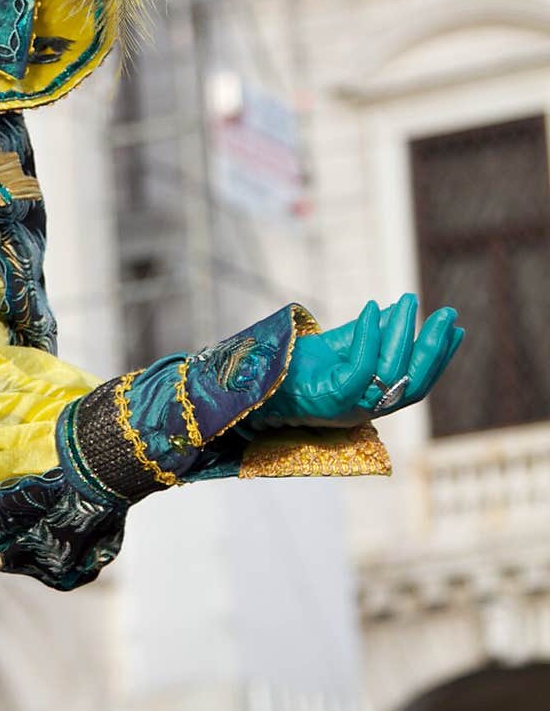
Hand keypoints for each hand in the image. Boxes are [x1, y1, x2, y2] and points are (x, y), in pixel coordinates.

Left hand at [255, 294, 463, 428]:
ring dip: (403, 335)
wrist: (254, 383)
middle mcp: (364, 409)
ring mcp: (348, 406)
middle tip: (448, 314)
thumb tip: (400, 310)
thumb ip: (370, 333)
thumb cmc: (294, 367)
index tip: (456, 328)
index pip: (416, 384)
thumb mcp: (338, 346)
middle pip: (412, 384)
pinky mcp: (330, 398)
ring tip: (410, 301)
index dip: (438, 359)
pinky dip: (369, 337)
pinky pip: (359, 368)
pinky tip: (372, 309)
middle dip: (433, 348)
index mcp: (371, 401)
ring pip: (390, 374)